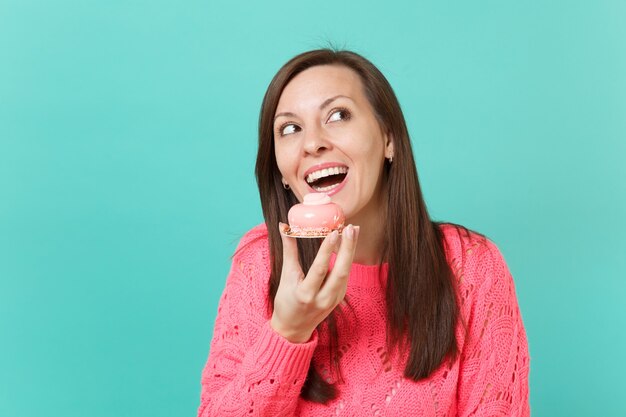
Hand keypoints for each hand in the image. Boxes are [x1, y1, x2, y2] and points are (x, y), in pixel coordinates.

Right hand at [270, 223, 359, 342]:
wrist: (294, 328)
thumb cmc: (286, 301)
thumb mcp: (285, 276)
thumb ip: (288, 251)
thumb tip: (284, 227)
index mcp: (306, 294)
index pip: (320, 269)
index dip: (327, 250)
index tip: (334, 232)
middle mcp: (323, 298)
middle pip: (341, 271)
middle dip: (348, 248)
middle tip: (351, 227)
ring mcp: (334, 299)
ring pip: (346, 272)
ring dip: (351, 250)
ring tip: (354, 230)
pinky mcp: (340, 297)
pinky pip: (346, 275)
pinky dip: (348, 258)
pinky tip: (349, 243)